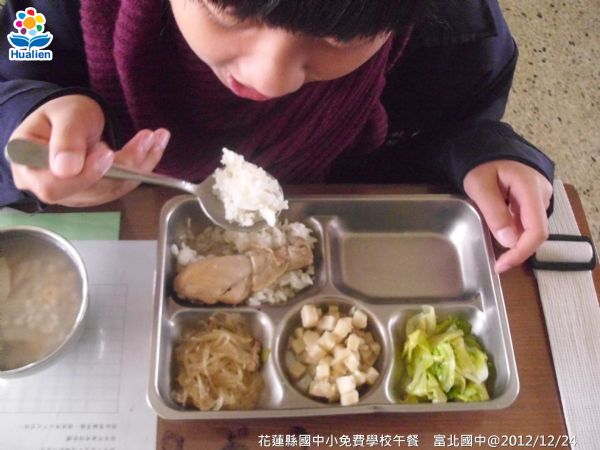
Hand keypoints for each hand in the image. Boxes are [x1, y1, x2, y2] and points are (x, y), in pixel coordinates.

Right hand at [9, 94, 170, 206]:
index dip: (84, 174)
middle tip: (147, 138)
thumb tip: (66, 169)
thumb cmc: (62, 115)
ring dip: (141, 164)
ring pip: (113, 188)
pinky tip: (155, 146)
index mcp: (29, 167)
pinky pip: (123, 185)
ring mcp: (77, 194)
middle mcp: (51, 187)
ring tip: (158, 137)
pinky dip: (143, 166)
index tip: (108, 153)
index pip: (54, 185)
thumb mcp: (65, 116)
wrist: (70, 121)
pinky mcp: (98, 194)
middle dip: (125, 166)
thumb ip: (66, 139)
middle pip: (90, 188)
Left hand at [463, 160, 552, 272]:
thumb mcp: (479, 186)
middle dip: (517, 249)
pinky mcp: (534, 198)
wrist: (486, 146)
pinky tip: (500, 230)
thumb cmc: (481, 163)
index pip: (537, 229)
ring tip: (494, 242)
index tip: (502, 265)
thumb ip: (494, 212)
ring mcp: (540, 196)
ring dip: (515, 239)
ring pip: (531, 227)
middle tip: (497, 262)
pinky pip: (527, 220)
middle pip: (536, 231)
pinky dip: (514, 230)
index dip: (521, 252)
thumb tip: (509, 241)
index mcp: (530, 188)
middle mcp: (542, 193)